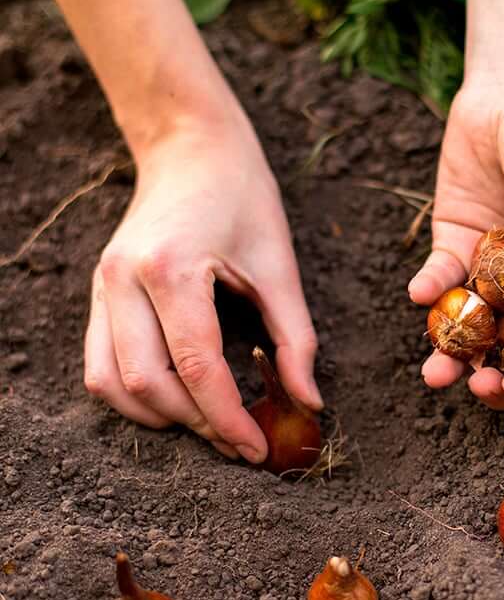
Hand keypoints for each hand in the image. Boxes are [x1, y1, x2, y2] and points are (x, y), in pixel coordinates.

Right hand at [84, 120, 321, 461]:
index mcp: (171, 268)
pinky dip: (135, 396)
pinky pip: (100, 366)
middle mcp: (122, 280)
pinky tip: (177, 400)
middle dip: (198, 425)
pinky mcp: (99, 293)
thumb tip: (310, 404)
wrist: (191, 149)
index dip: (230, 419)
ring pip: (112, 384)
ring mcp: (102, 287)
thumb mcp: (281, 266)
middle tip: (240, 442)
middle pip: (149, 384)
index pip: (198, 368)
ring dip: (161, 417)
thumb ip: (296, 339)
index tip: (257, 450)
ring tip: (211, 425)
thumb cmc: (243, 198)